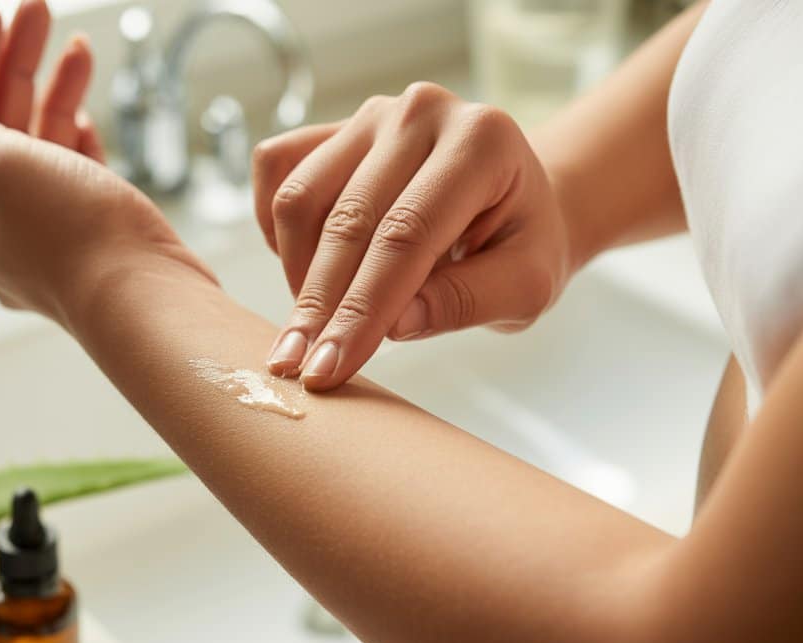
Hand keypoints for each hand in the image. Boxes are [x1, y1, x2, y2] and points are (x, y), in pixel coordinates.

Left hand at [0, 0, 213, 328]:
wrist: (146, 300)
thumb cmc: (75, 239)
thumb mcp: (1, 165)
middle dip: (17, 66)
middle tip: (37, 10)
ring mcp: (42, 239)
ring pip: (38, 152)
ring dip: (53, 95)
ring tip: (77, 48)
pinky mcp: (86, 242)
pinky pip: (70, 181)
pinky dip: (73, 142)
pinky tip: (81, 114)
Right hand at [252, 84, 571, 389]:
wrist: (514, 202)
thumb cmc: (521, 244)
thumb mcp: (525, 286)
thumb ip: (467, 301)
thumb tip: (394, 324)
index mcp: (480, 142)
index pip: (405, 235)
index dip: (362, 309)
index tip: (331, 368)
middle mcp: (420, 112)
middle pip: (347, 222)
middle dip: (320, 306)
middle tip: (301, 368)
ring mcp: (370, 116)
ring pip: (299, 200)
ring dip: (297, 274)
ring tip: (315, 327)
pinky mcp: (333, 128)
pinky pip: (277, 175)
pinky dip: (277, 231)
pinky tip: (303, 270)